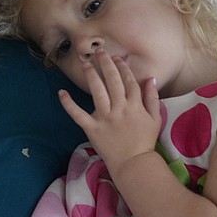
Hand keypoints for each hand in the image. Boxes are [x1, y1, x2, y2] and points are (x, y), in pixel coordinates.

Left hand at [58, 50, 161, 185]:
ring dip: (92, 76)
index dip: (123, 68)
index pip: (129, 82)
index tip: (118, 59)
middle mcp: (120, 109)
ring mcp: (105, 118)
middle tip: (99, 52)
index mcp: (135, 106)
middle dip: (106, 64)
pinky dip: (69, 104)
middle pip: (113, 81)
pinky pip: (78, 115)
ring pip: (98, 92)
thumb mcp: (155, 118)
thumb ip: (152, 97)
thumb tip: (150, 78)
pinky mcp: (92, 129)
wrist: (133, 163)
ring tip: (86, 64)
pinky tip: (61, 93)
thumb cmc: (145, 141)